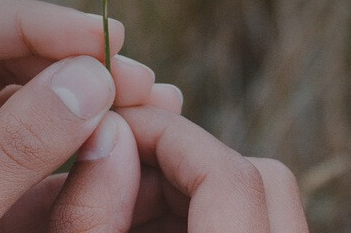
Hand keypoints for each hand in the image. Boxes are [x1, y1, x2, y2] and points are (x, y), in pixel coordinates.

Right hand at [46, 106, 309, 231]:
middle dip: (179, 162)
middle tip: (112, 181)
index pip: (229, 176)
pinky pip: (254, 225)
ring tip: (121, 213)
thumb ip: (91, 215)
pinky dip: (202, 216)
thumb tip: (107, 130)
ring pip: (259, 200)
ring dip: (188, 189)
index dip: (164, 137)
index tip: (108, 129)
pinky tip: (143, 230)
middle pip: (258, 179)